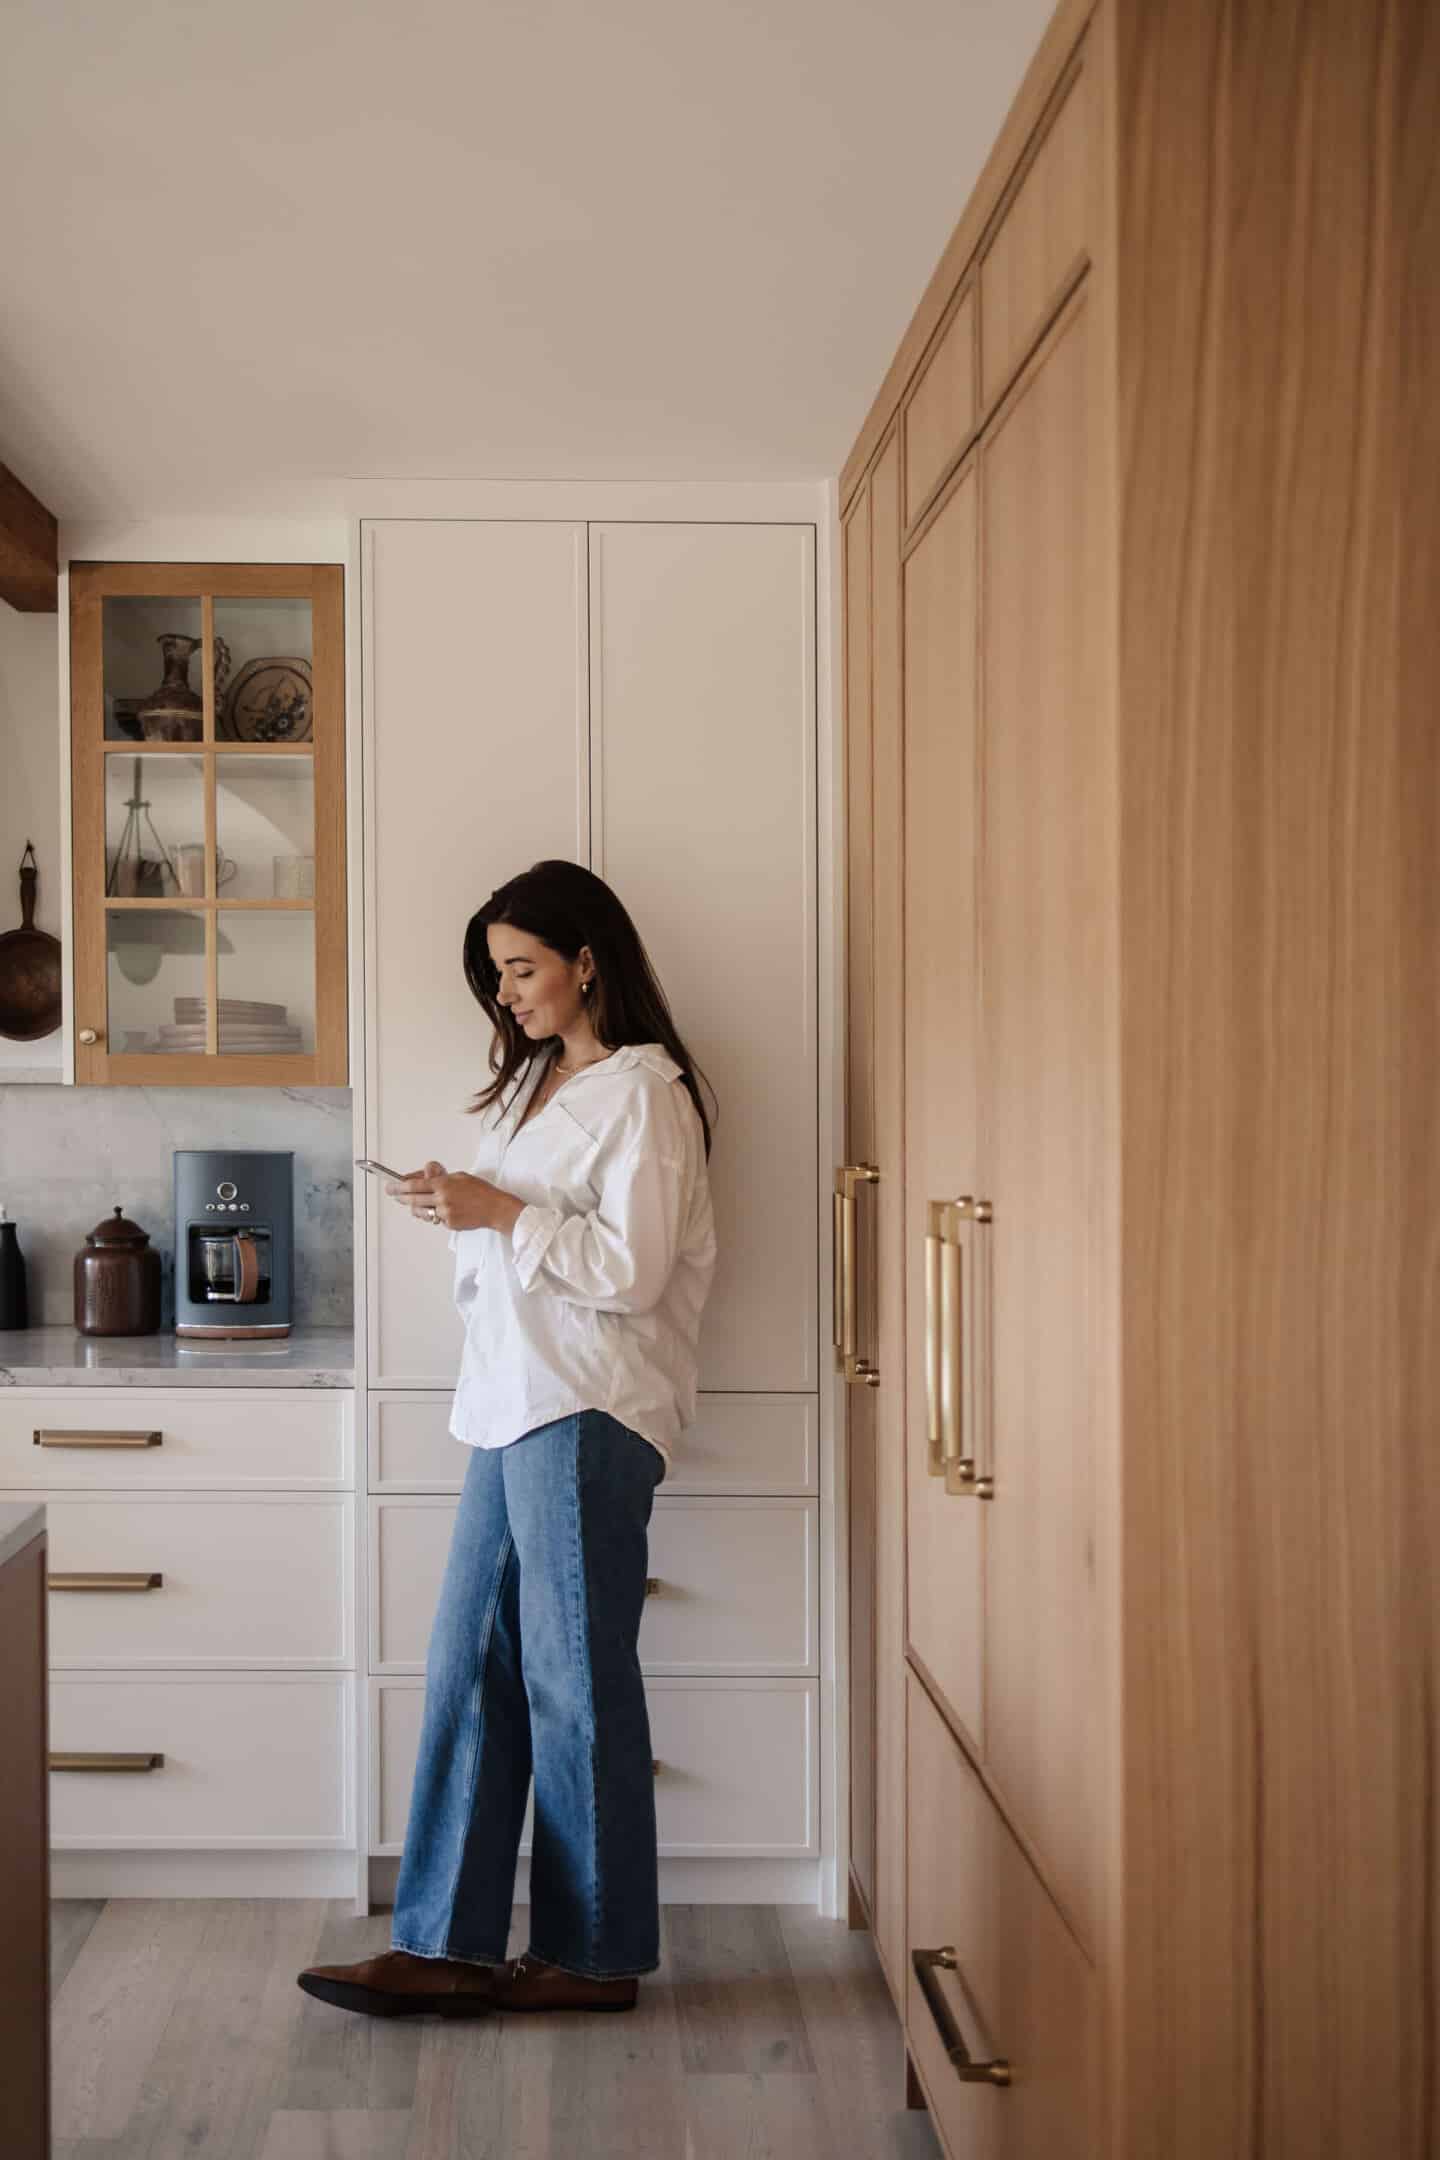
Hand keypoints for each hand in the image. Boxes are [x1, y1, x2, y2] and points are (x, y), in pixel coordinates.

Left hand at [385, 1161, 524, 1235]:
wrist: (495, 1208)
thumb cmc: (481, 1191)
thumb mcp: (460, 1177)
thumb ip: (441, 1179)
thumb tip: (426, 1179)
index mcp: (443, 1185)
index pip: (415, 1185)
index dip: (400, 1186)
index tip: (391, 1186)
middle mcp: (441, 1199)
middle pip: (413, 1200)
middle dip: (401, 1197)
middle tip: (394, 1195)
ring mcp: (444, 1213)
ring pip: (423, 1212)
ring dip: (417, 1208)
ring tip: (418, 1205)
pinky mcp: (449, 1224)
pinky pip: (437, 1219)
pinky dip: (437, 1215)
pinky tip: (447, 1210)